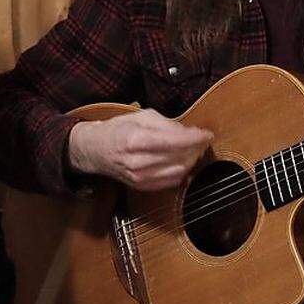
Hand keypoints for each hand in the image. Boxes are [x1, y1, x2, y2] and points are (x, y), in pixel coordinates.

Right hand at [68, 109, 212, 191]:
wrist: (96, 151)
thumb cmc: (118, 130)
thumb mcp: (140, 116)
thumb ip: (166, 124)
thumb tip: (189, 131)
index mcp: (136, 140)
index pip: (175, 141)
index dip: (196, 138)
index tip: (207, 133)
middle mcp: (138, 162)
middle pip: (180, 157)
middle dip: (196, 147)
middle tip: (201, 139)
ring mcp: (141, 177)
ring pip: (179, 171)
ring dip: (191, 159)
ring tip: (192, 148)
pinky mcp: (143, 186)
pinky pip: (172, 181)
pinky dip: (182, 170)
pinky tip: (182, 161)